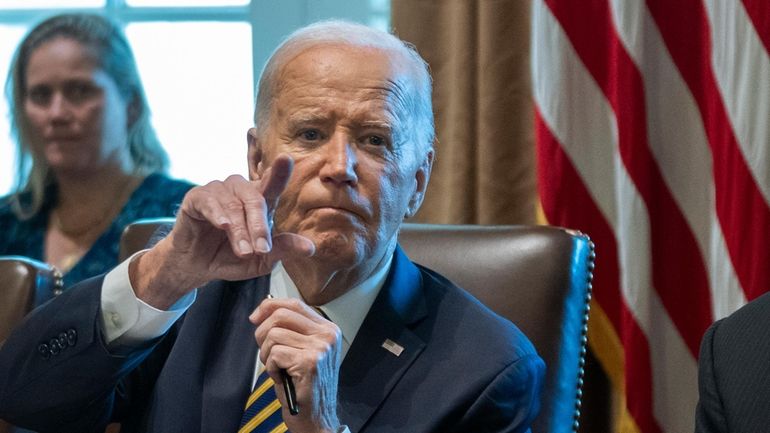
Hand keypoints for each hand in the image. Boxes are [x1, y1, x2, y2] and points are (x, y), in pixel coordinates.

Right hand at [131, 154, 314, 308]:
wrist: (198, 267)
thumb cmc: (232, 258)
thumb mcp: (262, 260)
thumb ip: (283, 249)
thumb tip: (311, 248)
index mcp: (259, 201)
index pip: (272, 184)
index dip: (279, 172)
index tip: (285, 159)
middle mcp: (240, 191)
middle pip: (255, 199)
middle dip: (259, 226)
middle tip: (261, 250)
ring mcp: (218, 191)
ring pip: (234, 205)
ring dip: (239, 230)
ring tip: (243, 252)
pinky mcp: (196, 198)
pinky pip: (209, 202)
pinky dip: (218, 214)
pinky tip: (223, 225)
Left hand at [251, 297, 342, 432]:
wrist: (316, 417)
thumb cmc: (304, 385)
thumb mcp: (301, 350)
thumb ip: (290, 329)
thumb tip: (262, 311)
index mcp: (327, 328)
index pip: (294, 304)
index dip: (269, 306)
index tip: (255, 317)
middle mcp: (327, 334)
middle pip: (281, 315)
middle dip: (262, 332)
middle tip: (265, 351)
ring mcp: (320, 347)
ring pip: (274, 335)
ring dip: (266, 354)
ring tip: (276, 368)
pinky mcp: (309, 362)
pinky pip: (275, 353)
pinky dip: (271, 367)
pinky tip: (281, 377)